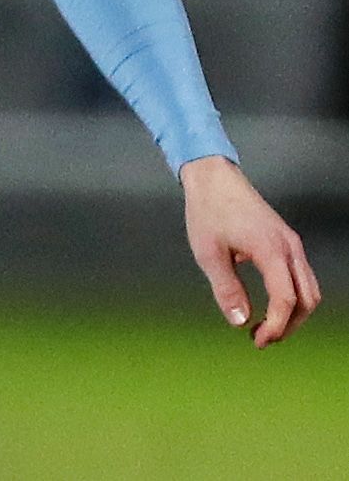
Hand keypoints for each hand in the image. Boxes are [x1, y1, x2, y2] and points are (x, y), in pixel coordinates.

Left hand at [181, 155, 321, 346]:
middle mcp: (289, 247)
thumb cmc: (208, 210)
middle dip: (289, 324)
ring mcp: (292, 243)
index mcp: (270, 250)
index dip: (276, 326)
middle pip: (307, 299)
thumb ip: (226, 288)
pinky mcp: (287, 241)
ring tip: (266, 325)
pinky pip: (302, 276)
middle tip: (262, 338)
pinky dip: (293, 296)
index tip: (258, 340)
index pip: (286, 300)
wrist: (214, 177)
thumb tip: (240, 320)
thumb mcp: (208, 253)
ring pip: (309, 289)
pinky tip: (271, 303)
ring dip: (294, 312)